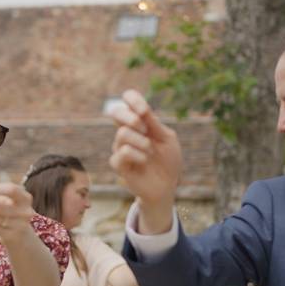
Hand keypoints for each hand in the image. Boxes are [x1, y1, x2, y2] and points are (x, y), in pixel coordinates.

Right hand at [109, 89, 181, 208]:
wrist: (168, 186)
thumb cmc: (168, 161)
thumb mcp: (167, 138)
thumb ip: (154, 124)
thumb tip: (141, 109)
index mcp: (140, 122)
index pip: (128, 99)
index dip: (133, 99)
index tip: (144, 110)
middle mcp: (127, 132)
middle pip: (116, 112)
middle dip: (131, 118)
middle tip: (145, 130)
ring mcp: (120, 147)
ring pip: (122, 133)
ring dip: (141, 141)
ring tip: (150, 151)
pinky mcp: (119, 164)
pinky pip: (122, 152)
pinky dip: (137, 155)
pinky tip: (144, 161)